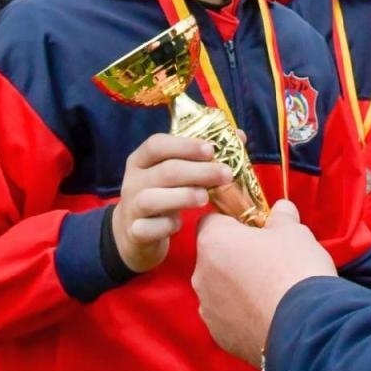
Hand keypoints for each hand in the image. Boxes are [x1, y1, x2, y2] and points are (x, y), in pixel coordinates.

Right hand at [111, 133, 230, 273]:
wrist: (135, 234)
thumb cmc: (163, 195)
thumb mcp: (176, 173)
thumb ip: (201, 155)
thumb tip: (239, 136)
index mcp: (141, 160)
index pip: (157, 144)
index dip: (185, 145)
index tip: (211, 149)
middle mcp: (133, 181)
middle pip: (165, 171)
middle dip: (199, 171)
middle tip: (226, 174)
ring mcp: (132, 207)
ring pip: (152, 199)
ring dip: (183, 196)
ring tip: (206, 198)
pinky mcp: (135, 232)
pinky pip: (149, 228)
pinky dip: (166, 226)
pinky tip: (180, 225)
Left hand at [193, 200, 337, 366]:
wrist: (305, 328)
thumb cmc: (295, 271)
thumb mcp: (294, 232)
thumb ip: (281, 218)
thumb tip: (281, 210)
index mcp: (213, 242)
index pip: (212, 220)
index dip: (234, 221)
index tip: (256, 227)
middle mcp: (202, 275)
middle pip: (214, 256)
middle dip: (236, 255)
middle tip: (268, 259)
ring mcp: (209, 309)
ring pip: (220, 289)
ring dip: (238, 286)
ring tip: (271, 290)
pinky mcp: (221, 336)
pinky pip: (228, 317)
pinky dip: (244, 314)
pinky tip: (269, 314)